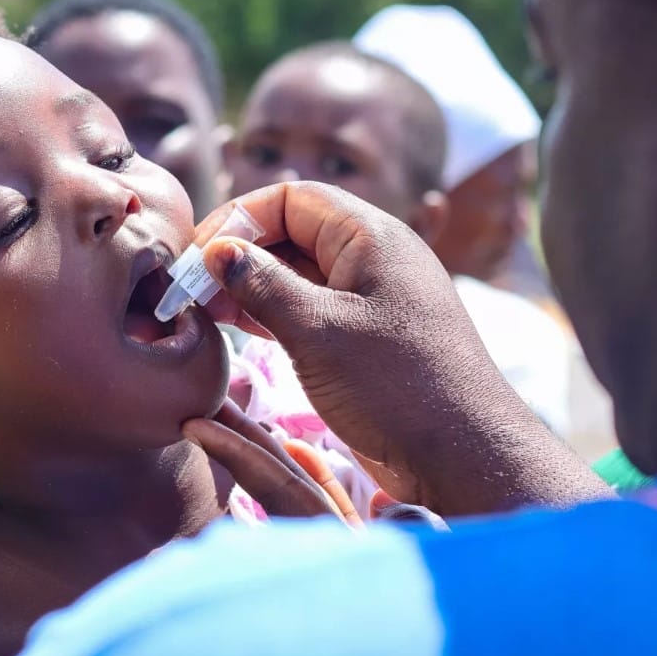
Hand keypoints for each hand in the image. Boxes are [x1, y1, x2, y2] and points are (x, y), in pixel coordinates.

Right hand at [194, 182, 606, 514]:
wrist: (464, 457)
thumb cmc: (396, 387)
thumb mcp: (318, 331)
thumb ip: (263, 285)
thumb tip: (218, 253)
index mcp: (371, 237)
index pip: (291, 198)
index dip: (239, 219)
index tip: (199, 257)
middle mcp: (374, 259)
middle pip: (291, 232)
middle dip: (239, 254)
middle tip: (193, 290)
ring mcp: (372, 299)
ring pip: (298, 274)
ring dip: (250, 287)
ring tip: (205, 312)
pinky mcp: (366, 338)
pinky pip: (310, 308)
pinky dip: (272, 314)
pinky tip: (238, 330)